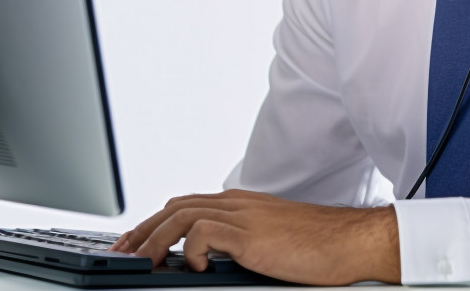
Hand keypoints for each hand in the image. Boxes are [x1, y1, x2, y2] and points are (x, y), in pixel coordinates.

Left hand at [109, 189, 400, 285]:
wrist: (348, 241)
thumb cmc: (316, 246)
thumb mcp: (270, 241)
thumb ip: (240, 242)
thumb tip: (209, 260)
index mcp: (240, 205)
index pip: (186, 205)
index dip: (154, 223)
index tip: (134, 244)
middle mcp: (237, 203)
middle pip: (175, 206)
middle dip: (142, 230)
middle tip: (121, 255)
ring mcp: (243, 215)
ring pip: (181, 215)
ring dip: (154, 239)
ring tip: (142, 263)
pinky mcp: (251, 233)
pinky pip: (204, 231)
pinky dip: (190, 248)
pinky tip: (194, 266)